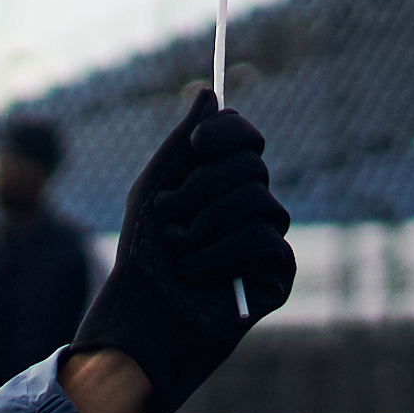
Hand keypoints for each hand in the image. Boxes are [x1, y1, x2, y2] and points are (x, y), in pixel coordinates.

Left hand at [63, 91, 292, 412]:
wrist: (137, 320)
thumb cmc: (139, 259)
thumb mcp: (151, 190)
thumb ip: (179, 141)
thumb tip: (210, 93)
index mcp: (220, 184)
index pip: (246, 139)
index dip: (228, 134)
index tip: (195, 146)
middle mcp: (248, 208)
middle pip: (251, 166)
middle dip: (201, 189)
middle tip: (169, 218)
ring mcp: (266, 243)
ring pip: (259, 200)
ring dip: (205, 225)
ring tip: (179, 252)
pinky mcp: (276, 276)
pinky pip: (265, 238)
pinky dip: (221, 253)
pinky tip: (197, 273)